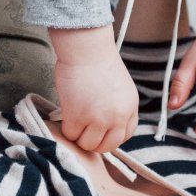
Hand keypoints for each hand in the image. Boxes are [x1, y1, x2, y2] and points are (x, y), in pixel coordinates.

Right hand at [51, 27, 139, 153]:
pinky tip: (66, 115)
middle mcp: (117, 116)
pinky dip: (66, 129)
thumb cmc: (99, 61)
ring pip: (87, 144)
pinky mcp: (78, 116)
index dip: (110, 136)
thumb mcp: (120, 88)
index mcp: (130, 108)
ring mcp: (98, 118)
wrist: (87, 48)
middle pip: (107, 146)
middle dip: (94, 142)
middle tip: (84, 130)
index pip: (125, 136)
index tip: (100, 131)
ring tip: (74, 122)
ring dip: (79, 136)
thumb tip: (105, 126)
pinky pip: (71, 134)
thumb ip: (118, 107)